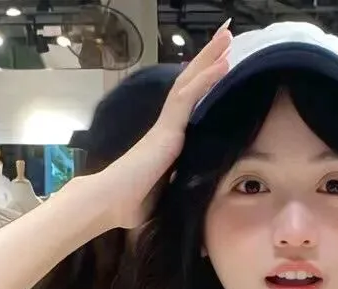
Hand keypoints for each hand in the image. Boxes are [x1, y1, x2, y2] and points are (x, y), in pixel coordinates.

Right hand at [87, 23, 231, 230]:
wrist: (110, 203)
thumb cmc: (131, 203)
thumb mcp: (165, 194)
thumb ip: (177, 186)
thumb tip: (192, 197)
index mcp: (168, 139)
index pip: (189, 102)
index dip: (204, 81)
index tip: (219, 63)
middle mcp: (168, 126)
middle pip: (190, 83)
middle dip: (208, 59)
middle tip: (226, 35)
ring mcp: (167, 125)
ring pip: (190, 82)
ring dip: (209, 57)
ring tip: (227, 35)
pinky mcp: (167, 129)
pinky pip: (188, 97)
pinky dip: (206, 78)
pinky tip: (223, 63)